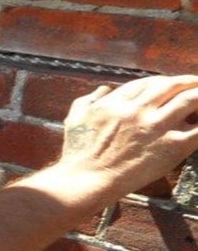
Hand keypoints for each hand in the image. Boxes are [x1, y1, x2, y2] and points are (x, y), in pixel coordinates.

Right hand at [58, 75, 197, 194]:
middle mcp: (137, 110)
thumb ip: (89, 99)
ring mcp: (155, 127)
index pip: (145, 83)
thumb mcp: (75, 118)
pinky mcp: (171, 146)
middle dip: (187, 81)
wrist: (87, 180)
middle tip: (195, 82)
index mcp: (116, 102)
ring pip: (189, 100)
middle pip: (170, 86)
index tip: (168, 85)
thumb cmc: (78, 152)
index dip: (160, 81)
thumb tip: (103, 89)